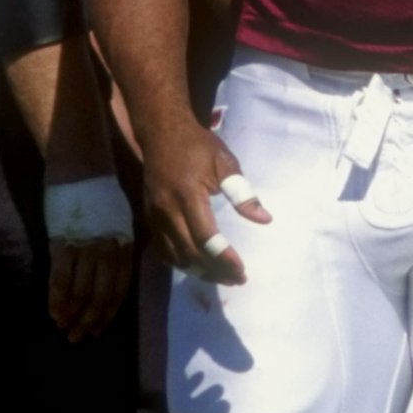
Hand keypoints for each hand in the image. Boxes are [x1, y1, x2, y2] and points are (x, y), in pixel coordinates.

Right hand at [42, 169, 135, 341]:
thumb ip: (121, 247)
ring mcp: (85, 246)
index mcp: (125, 245)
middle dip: (90, 319)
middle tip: (80, 337)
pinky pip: (61, 277)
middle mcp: (108, 249)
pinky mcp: (62, 240)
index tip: (98, 328)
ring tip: (66, 329)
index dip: (108, 312)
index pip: (119, 288)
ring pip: (81, 290)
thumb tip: (118, 275)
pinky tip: (54, 312)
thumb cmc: (102, 191)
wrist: (81, 165)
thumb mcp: (124, 219)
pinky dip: (57, 298)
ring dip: (73, 314)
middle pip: (100, 294)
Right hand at [138, 118, 270, 284]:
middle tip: (236, 279)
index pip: (206, 238)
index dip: (224, 259)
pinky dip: (181, 263)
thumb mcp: (225, 162)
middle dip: (214, 271)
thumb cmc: (197, 146)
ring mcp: (154, 216)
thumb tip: (263, 219)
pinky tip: (199, 265)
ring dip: (199, 271)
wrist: (161, 133)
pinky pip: (163, 250)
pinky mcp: (148, 218)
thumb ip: (242, 192)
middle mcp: (167, 210)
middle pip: (190, 253)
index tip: (242, 271)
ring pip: (175, 257)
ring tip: (221, 277)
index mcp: (188, 194)